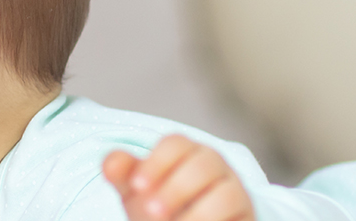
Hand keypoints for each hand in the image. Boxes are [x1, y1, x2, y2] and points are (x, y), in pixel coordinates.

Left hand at [103, 134, 254, 220]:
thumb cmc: (160, 208)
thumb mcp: (138, 193)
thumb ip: (124, 175)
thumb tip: (111, 162)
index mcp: (185, 153)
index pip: (176, 144)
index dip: (156, 163)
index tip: (136, 186)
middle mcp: (214, 166)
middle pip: (204, 163)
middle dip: (176, 188)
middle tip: (152, 211)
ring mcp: (233, 189)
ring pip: (227, 191)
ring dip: (198, 212)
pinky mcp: (245, 212)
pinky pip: (236, 212)